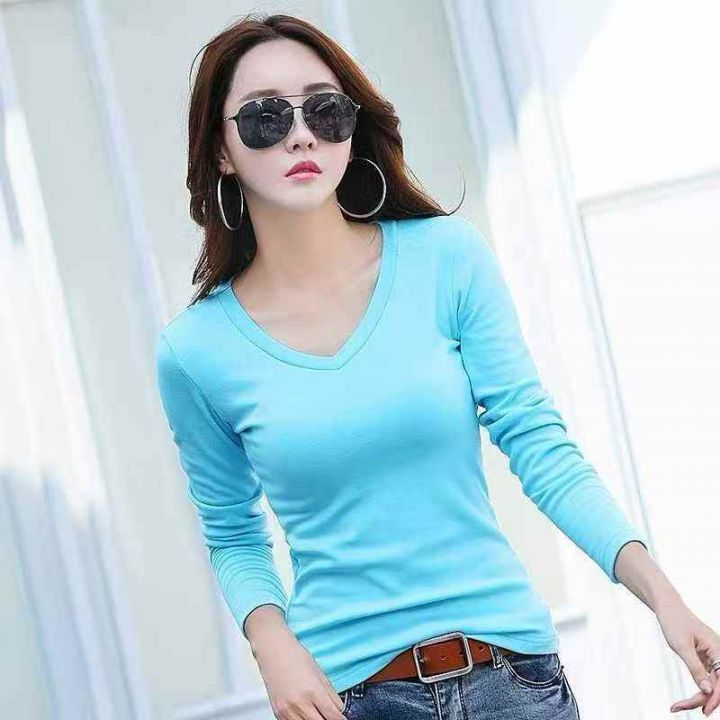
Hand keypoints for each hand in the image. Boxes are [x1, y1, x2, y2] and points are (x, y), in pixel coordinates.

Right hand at [253, 622, 346, 718]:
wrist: (273, 651)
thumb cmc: (295, 658)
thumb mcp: (319, 674)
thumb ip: (330, 695)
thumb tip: (340, 710)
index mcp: (313, 691)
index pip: (333, 716)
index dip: (341, 719)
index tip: (343, 718)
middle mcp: (300, 703)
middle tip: (330, 716)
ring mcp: (287, 711)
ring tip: (318, 714)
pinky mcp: (278, 714)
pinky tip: (305, 714)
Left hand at [656, 596, 719, 715]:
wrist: (667, 607)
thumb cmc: (674, 621)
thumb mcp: (682, 646)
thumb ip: (695, 668)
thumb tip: (707, 690)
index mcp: (718, 650)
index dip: (714, 698)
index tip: (703, 711)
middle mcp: (719, 655)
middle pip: (717, 686)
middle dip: (702, 700)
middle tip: (679, 707)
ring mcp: (713, 658)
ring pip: (711, 684)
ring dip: (698, 697)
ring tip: (678, 706)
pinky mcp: (705, 660)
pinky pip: (705, 679)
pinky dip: (696, 689)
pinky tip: (685, 700)